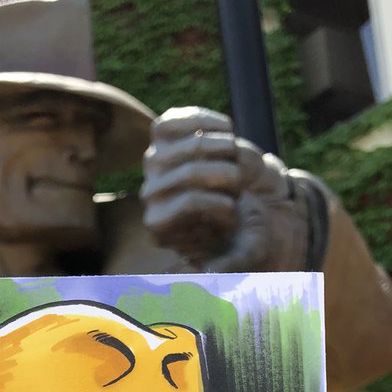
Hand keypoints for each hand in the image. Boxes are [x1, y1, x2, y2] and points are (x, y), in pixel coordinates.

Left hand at [141, 107, 308, 271]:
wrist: (239, 203)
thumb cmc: (239, 233)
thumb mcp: (242, 253)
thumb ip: (230, 265)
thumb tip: (213, 273)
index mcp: (160, 228)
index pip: (191, 202)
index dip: (223, 205)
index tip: (235, 214)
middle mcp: (150, 196)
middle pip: (192, 171)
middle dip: (229, 177)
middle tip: (238, 188)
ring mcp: (153, 163)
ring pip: (193, 143)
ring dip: (227, 150)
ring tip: (233, 165)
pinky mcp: (161, 134)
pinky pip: (182, 118)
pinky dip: (211, 121)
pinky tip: (227, 130)